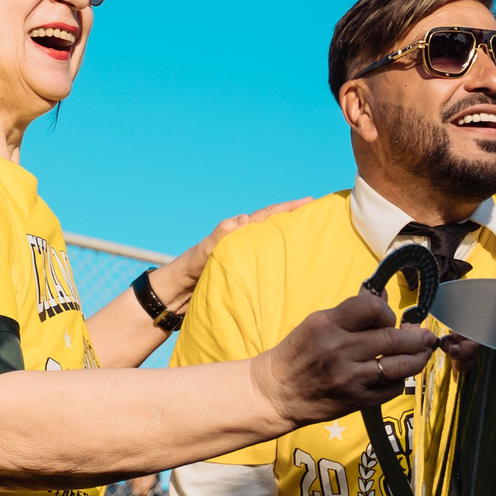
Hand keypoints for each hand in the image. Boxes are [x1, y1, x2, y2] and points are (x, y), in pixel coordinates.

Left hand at [159, 199, 316, 303]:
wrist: (177, 295)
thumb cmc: (189, 270)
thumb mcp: (204, 251)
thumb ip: (220, 235)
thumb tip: (243, 219)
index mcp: (237, 232)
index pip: (267, 215)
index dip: (288, 208)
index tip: (310, 201)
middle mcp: (244, 243)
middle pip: (273, 227)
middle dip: (294, 220)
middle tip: (319, 217)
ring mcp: (245, 259)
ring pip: (272, 245)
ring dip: (290, 241)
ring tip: (313, 241)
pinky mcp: (244, 275)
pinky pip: (268, 265)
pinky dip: (281, 263)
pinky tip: (293, 270)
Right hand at [253, 293, 434, 426]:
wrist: (277, 392)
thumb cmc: (298, 353)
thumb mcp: (318, 323)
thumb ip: (352, 313)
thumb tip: (383, 296)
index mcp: (327, 325)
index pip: (372, 308)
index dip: (387, 311)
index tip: (388, 318)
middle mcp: (340, 351)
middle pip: (392, 338)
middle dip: (416, 337)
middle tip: (427, 336)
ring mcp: (350, 378)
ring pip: (399, 366)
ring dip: (418, 358)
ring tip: (424, 353)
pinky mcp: (356, 400)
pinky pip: (392, 388)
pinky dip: (401, 379)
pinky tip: (400, 374)